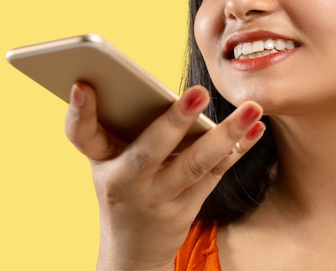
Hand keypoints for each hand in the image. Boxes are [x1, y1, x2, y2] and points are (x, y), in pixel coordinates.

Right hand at [65, 83, 264, 270]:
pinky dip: (238, 149)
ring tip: (252, 108)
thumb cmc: (125, 185)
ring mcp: (158, 199)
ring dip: (226, 135)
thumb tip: (171, 88)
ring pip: (194, 164)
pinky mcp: (186, 208)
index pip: (81, 136)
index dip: (78, 113)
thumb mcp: (113, 159)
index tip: (82, 85)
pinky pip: (215, 173)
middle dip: (174, 121)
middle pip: (150, 150)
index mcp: (102, 161)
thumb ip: (129, 126)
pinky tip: (256, 130)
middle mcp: (126, 182)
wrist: (132, 249)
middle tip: (199, 93)